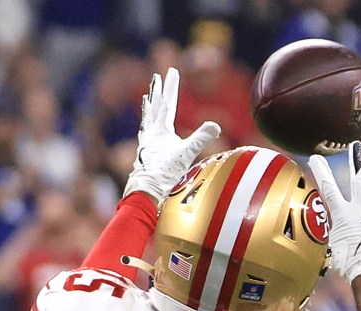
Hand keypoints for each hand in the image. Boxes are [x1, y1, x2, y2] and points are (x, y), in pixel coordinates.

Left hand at [126, 70, 219, 201]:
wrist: (146, 188)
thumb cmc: (165, 172)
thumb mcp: (186, 153)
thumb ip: (201, 138)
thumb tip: (216, 125)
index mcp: (161, 128)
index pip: (168, 102)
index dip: (171, 86)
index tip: (172, 71)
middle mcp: (151, 132)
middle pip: (155, 106)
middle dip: (158, 90)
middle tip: (157, 77)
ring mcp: (146, 142)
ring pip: (148, 118)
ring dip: (149, 106)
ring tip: (147, 97)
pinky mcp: (144, 152)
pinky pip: (145, 132)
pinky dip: (147, 125)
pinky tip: (146, 128)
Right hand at [308, 141, 360, 280]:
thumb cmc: (348, 262)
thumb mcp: (332, 246)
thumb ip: (330, 233)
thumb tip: (321, 235)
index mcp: (343, 213)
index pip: (328, 188)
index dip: (321, 171)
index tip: (316, 156)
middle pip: (358, 180)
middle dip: (356, 161)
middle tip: (355, 145)